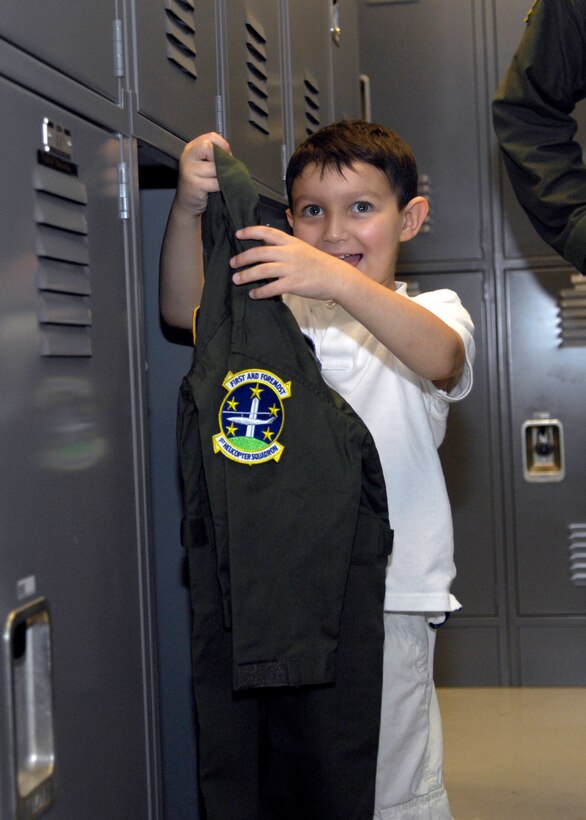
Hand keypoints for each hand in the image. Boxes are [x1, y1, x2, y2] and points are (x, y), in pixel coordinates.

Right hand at [174, 132, 230, 216]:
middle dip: (221, 159)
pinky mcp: (195, 184)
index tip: (226, 157)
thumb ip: (214, 155)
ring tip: (219, 181)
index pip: (211, 137)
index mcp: (191, 148)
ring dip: (222, 175)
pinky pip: (216, 183)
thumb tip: (230, 156)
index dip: (223, 146)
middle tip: (223, 169)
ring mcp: (189, 170)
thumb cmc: (200, 182)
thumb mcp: (204, 164)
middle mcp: (188, 156)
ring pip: (215, 168)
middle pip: (210, 148)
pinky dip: (220, 186)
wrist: (187, 203)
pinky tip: (217, 189)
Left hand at [230, 225, 350, 300]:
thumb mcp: (302, 249)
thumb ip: (285, 248)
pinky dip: (260, 291)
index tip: (238, 234)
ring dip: (246, 275)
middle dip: (242, 258)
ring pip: (261, 270)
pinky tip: (253, 294)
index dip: (250, 232)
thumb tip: (266, 251)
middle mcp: (288, 253)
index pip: (266, 232)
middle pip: (259, 252)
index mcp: (290, 242)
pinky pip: (271, 288)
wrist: (336, 277)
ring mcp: (290, 268)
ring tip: (236, 279)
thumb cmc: (318, 264)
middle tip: (233, 263)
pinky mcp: (293, 284)